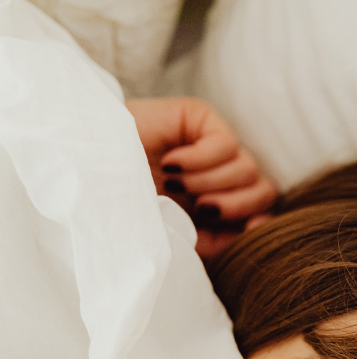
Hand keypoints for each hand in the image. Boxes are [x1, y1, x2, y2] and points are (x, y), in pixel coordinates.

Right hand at [125, 97, 277, 257]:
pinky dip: (200, 161)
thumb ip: (223, 239)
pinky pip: (227, 144)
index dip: (260, 222)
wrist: (90, 177)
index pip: (263, 211)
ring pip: (249, 169)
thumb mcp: (182, 237)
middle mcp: (220, 175)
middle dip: (236, 205)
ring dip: (209, 183)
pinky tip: (171, 163)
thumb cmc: (130, 210)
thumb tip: (260, 226)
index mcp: (219, 204)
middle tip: (200, 207)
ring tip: (173, 184)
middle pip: (265, 191)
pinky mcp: (200, 119)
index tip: (244, 229)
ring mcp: (212, 147)